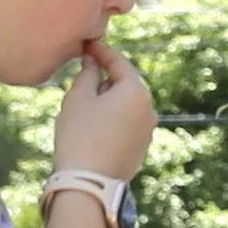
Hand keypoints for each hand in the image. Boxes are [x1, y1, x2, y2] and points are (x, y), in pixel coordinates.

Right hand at [52, 37, 156, 179]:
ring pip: (126, 105)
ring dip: (108, 100)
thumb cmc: (80, 135)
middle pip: (124, 84)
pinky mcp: (142, 148)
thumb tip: (93, 62)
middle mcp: (149, 108)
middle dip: (104, 78)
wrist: (89, 183)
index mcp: (136, 91)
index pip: (118, 62)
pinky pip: (126, 124)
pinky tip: (92, 127)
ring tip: (83, 105)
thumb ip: (87, 74)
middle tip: (81, 74)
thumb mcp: (78, 98)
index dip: (100, 51)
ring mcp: (148, 130)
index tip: (86, 44)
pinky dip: (112, 119)